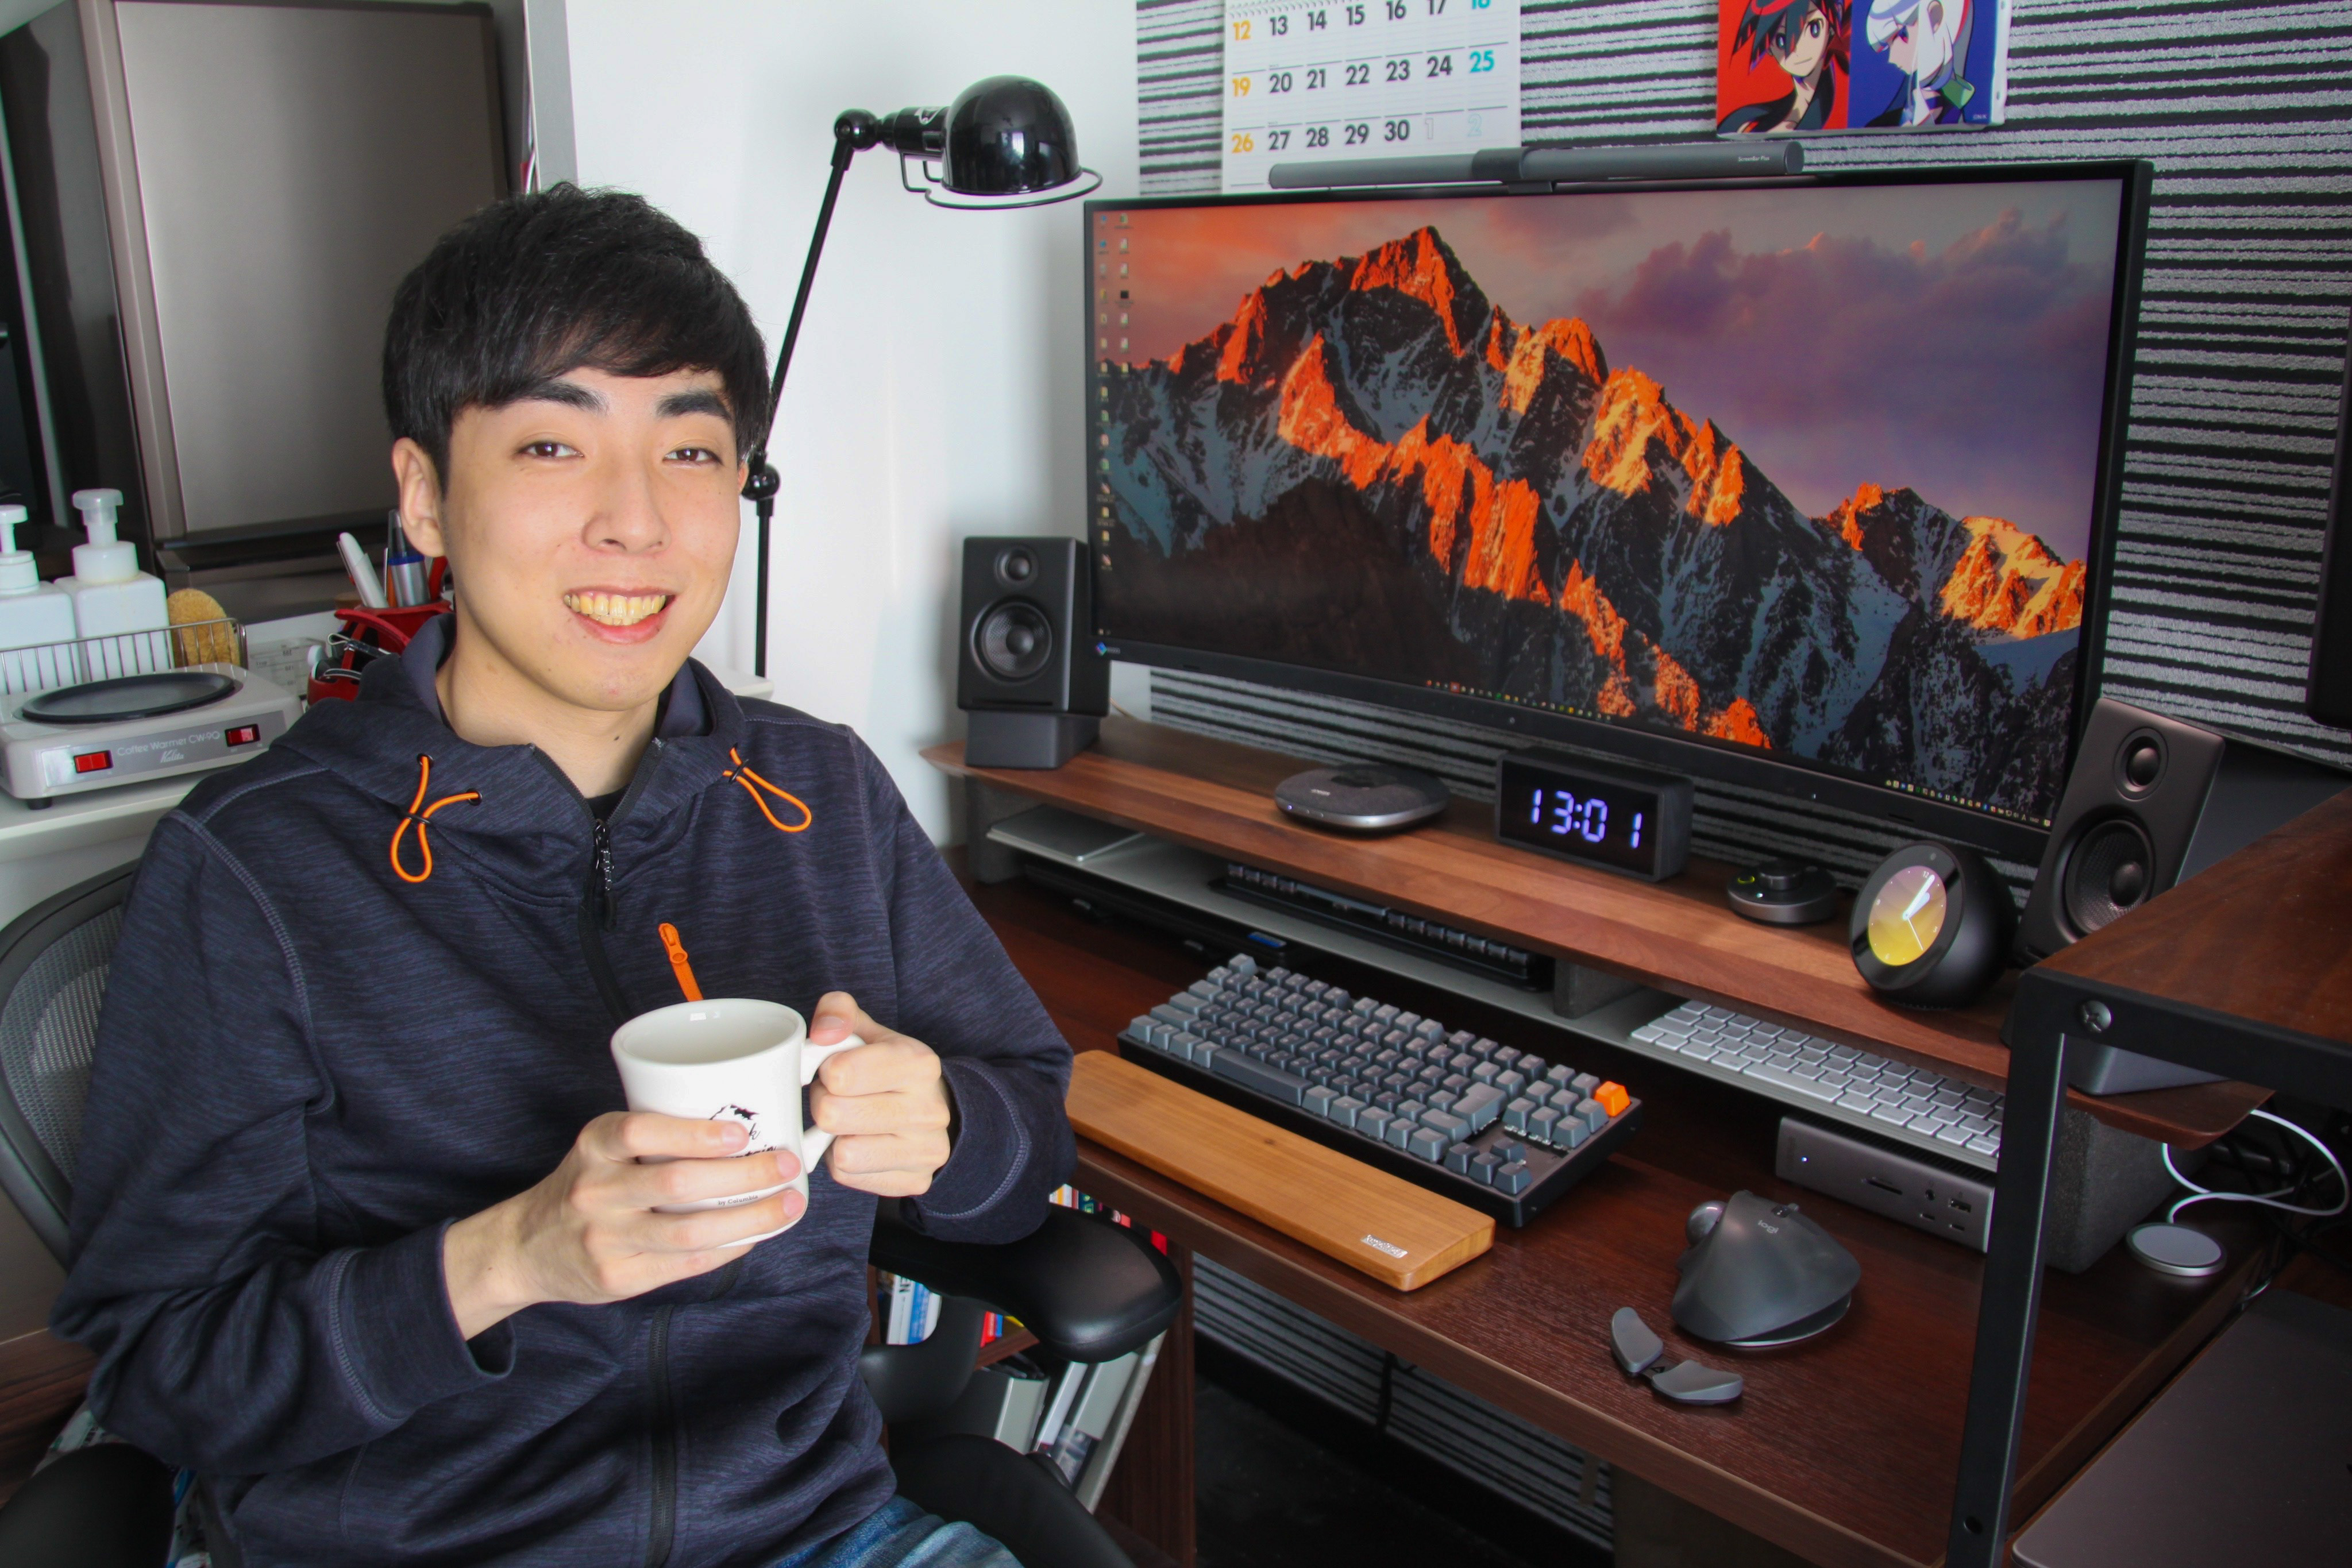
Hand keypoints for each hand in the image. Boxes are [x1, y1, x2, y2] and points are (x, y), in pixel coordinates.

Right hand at [443, 1112, 802, 1339]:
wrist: (524, 1248)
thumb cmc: (586, 1184)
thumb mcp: (601, 1147)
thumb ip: (653, 1135)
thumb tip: (747, 1121)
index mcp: (593, 1146)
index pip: (637, 1131)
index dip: (692, 1132)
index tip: (740, 1131)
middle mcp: (595, 1192)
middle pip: (675, 1183)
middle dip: (742, 1175)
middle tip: (786, 1163)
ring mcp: (606, 1239)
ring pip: (688, 1232)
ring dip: (749, 1218)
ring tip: (789, 1204)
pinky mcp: (618, 1279)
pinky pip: (686, 1264)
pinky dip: (728, 1248)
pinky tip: (756, 1235)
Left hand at [807, 992, 952, 1197]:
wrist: (932, 1108)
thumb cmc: (887, 1068)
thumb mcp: (867, 1030)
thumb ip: (838, 1013)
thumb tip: (823, 1033)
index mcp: (919, 1062)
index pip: (840, 1074)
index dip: (825, 1071)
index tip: (836, 1069)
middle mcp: (930, 1109)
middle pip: (833, 1115)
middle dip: (824, 1104)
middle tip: (837, 1097)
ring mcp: (927, 1151)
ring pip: (843, 1153)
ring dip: (833, 1138)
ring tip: (847, 1122)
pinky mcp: (915, 1182)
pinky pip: (849, 1177)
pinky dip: (844, 1162)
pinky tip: (859, 1143)